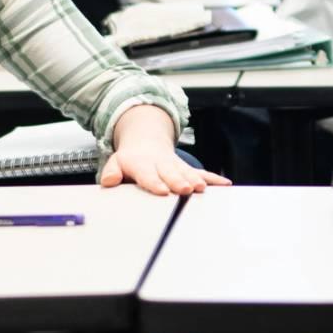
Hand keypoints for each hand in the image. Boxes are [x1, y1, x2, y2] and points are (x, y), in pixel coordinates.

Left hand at [103, 105, 232, 195]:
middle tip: (186, 189)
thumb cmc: (132, 159)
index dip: (155, 183)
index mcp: (143, 164)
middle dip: (179, 181)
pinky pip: (202, 173)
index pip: (148, 175)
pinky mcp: (187, 169)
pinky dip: (214, 179)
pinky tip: (224, 184)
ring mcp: (176, 166)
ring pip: (188, 173)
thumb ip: (111, 172)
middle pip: (171, 174)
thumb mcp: (116, 162)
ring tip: (203, 188)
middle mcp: (162, 165)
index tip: (162, 191)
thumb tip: (108, 181)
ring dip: (197, 180)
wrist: (146, 142)